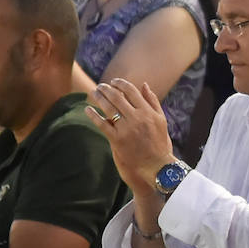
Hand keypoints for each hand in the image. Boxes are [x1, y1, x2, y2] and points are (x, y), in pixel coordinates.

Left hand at [86, 78, 176, 192]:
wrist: (156, 166)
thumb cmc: (160, 143)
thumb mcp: (160, 120)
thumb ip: (152, 101)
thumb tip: (144, 84)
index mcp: (148, 112)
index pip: (131, 91)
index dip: (120, 84)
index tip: (113, 82)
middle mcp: (137, 118)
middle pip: (117, 97)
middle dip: (106, 89)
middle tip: (100, 86)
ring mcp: (126, 129)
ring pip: (109, 108)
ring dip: (99, 98)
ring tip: (93, 93)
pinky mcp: (117, 140)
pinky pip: (102, 124)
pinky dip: (93, 115)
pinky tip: (87, 109)